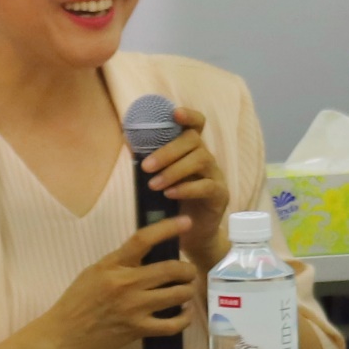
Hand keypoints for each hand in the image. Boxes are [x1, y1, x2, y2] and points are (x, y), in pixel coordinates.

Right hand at [33, 215, 196, 348]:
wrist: (63, 336)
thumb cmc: (76, 301)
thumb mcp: (94, 273)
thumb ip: (119, 263)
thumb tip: (148, 254)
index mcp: (112, 265)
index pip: (143, 239)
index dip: (167, 228)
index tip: (185, 222)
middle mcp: (125, 284)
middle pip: (169, 269)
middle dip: (187, 269)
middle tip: (189, 270)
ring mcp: (133, 308)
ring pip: (176, 295)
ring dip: (188, 290)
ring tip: (187, 289)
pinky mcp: (138, 330)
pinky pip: (172, 324)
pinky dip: (184, 318)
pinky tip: (184, 312)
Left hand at [140, 106, 228, 267]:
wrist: (191, 234)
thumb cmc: (173, 202)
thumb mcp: (160, 178)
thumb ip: (150, 160)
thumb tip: (128, 138)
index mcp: (192, 150)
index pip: (197, 125)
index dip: (189, 116)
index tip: (174, 113)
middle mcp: (207, 158)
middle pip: (194, 141)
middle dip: (168, 151)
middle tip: (146, 167)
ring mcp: (216, 175)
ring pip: (201, 159)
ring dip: (174, 170)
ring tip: (154, 185)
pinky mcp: (221, 195)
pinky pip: (207, 186)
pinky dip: (187, 188)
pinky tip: (170, 194)